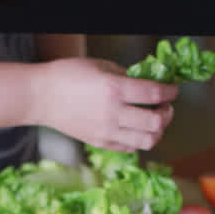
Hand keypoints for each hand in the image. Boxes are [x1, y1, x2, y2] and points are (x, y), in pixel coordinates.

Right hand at [29, 57, 177, 151]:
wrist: (41, 96)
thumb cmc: (67, 75)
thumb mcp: (100, 66)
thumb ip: (126, 76)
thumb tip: (148, 83)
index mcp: (114, 89)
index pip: (155, 94)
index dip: (170, 91)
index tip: (173, 89)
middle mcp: (113, 113)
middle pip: (156, 121)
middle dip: (167, 113)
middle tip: (165, 106)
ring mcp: (107, 131)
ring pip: (148, 140)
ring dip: (158, 131)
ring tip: (154, 121)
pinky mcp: (100, 143)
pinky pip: (130, 148)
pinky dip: (139, 140)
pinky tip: (136, 129)